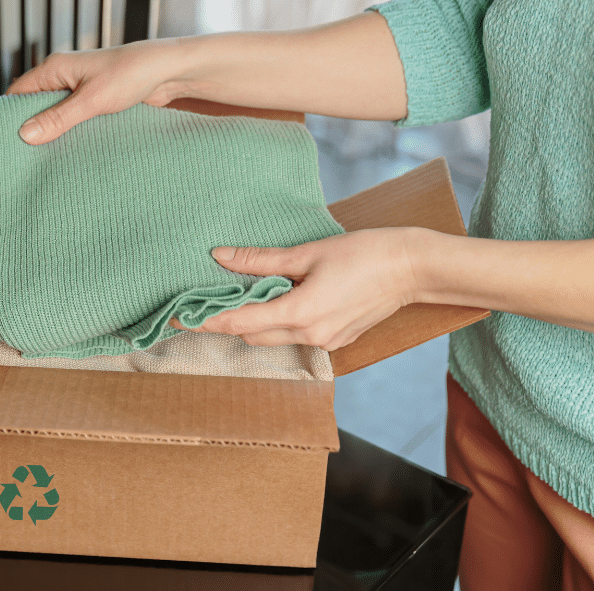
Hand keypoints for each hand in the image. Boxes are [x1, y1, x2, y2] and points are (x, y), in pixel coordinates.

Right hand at [6, 39, 191, 144]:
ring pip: (59, 116)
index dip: (10, 116)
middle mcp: (66, 78)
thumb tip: (26, 135)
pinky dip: (75, 134)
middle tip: (28, 159)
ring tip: (50, 160)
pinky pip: (78, 121)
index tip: (7, 143)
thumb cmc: (131, 75)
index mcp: (56, 69)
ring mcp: (82, 90)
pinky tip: (75, 152)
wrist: (168, 73)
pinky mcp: (98, 102)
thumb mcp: (91, 100)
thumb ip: (59, 118)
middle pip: (37, 107)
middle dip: (34, 130)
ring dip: (58, 134)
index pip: (19, 93)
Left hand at [171, 229, 418, 350]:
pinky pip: (296, 337)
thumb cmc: (365, 254)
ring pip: (273, 339)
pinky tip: (278, 301)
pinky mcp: (337, 341)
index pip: (240, 323)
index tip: (182, 318)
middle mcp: (310, 335)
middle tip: (207, 302)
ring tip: (240, 298)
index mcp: (300, 313)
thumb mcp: (308, 252)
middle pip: (252, 336)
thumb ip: (261, 260)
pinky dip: (279, 324)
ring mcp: (325, 342)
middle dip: (228, 323)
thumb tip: (221, 257)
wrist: (411, 268)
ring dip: (254, 324)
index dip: (208, 321)